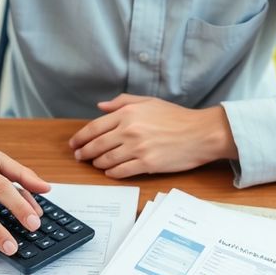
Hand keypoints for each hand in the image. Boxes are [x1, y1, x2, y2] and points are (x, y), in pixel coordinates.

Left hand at [68, 94, 238, 178]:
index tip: (75, 144)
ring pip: (106, 160)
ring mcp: (138, 148)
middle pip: (96, 145)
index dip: (80, 138)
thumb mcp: (149, 102)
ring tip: (96, 164)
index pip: (94, 127)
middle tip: (79, 157)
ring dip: (98, 163)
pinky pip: (121, 171)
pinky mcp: (147, 164)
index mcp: (128, 113)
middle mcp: (129, 130)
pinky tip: (110, 171)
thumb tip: (101, 106)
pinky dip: (112, 172)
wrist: (201, 133)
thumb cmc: (177, 117)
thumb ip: (123, 102)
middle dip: (84, 153)